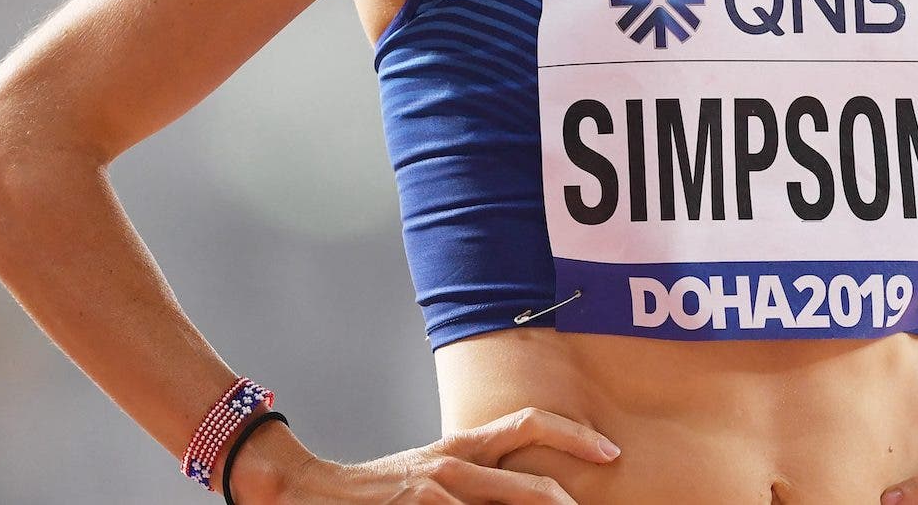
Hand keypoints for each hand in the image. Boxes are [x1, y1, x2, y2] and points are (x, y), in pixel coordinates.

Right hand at [256, 406, 621, 503]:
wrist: (306, 489)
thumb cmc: (377, 490)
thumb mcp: (432, 470)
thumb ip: (477, 478)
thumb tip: (528, 494)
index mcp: (461, 445)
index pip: (529, 422)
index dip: (576, 435)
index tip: (611, 451)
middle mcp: (454, 464)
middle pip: (532, 487)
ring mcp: (436, 493)